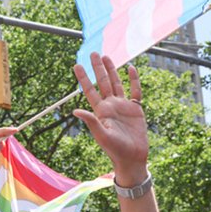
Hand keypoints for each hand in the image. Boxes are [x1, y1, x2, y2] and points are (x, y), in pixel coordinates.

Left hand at [73, 53, 148, 184]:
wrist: (133, 158)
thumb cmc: (115, 150)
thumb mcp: (102, 135)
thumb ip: (91, 121)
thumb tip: (75, 111)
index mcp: (101, 111)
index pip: (90, 90)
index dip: (83, 78)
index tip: (77, 65)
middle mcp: (111, 106)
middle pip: (103, 82)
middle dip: (98, 68)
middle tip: (92, 53)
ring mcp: (123, 107)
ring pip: (117, 83)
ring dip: (112, 70)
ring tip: (106, 56)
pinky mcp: (135, 110)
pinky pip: (135, 92)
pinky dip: (134, 80)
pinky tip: (131, 69)